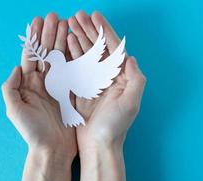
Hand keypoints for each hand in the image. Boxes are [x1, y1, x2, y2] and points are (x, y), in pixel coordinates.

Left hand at [2, 13, 76, 159]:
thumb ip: (11, 88)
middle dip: (49, 34)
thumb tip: (17, 67)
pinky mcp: (70, 92)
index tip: (38, 22)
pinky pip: (73, 71)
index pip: (31, 56)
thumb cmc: (33, 133)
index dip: (34, 38)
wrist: (53, 151)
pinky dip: (75, 57)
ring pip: (60, 58)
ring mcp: (57, 86)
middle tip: (55, 16)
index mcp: (28, 85)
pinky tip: (77, 44)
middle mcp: (42, 83)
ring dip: (62, 41)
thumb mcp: (15, 111)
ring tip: (67, 24)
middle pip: (46, 53)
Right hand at [67, 11, 145, 151]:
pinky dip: (71, 53)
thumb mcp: (131, 103)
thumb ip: (136, 79)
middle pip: (98, 47)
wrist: (98, 144)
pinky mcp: (80, 88)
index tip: (95, 15)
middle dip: (88, 29)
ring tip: (69, 23)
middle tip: (77, 15)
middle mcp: (107, 76)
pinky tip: (66, 42)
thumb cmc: (115, 126)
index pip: (113, 48)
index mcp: (121, 77)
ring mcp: (93, 81)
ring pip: (86, 53)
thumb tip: (131, 57)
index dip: (104, 30)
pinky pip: (76, 66)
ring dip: (78, 37)